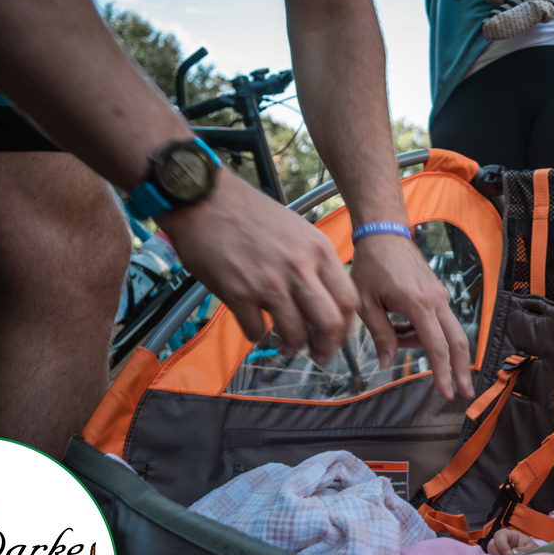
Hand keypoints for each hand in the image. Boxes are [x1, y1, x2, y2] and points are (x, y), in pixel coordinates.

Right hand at [158, 169, 357, 359]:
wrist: (205, 200)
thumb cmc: (250, 214)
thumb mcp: (298, 231)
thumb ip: (314, 263)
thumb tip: (324, 299)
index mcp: (318, 250)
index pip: (348, 300)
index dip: (346, 326)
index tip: (339, 336)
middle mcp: (298, 267)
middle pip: (329, 322)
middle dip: (327, 346)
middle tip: (321, 354)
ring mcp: (268, 282)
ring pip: (294, 333)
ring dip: (292, 345)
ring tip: (287, 346)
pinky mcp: (238, 292)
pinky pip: (255, 330)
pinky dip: (256, 334)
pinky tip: (254, 328)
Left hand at [349, 232, 475, 400]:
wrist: (384, 234)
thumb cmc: (371, 265)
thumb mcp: (366, 303)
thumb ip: (380, 334)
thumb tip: (388, 363)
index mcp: (419, 304)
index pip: (437, 347)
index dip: (443, 373)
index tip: (447, 393)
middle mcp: (436, 300)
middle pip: (458, 341)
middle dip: (461, 369)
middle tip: (464, 393)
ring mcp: (440, 295)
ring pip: (447, 332)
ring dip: (430, 347)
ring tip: (397, 338)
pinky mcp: (438, 293)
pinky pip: (439, 321)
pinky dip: (426, 333)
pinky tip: (402, 328)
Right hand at [488, 528, 539, 554]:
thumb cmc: (533, 551)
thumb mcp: (531, 549)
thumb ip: (523, 550)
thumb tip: (512, 553)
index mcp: (510, 535)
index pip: (499, 535)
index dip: (501, 544)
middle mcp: (501, 543)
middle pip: (491, 545)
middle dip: (498, 554)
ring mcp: (497, 553)